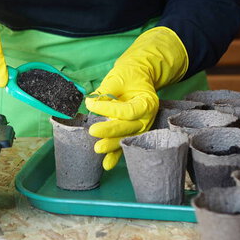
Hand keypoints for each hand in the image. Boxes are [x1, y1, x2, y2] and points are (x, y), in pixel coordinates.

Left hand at [85, 27, 188, 169]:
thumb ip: (106, 92)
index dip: (109, 109)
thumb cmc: (130, 75)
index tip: (91, 104)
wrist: (140, 76)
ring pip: (127, 138)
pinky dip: (116, 155)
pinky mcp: (133, 133)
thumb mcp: (118, 78)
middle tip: (93, 132)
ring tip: (98, 149)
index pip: (128, 110)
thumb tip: (91, 103)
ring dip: (112, 146)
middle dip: (110, 131)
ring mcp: (142, 127)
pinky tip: (106, 164)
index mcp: (147, 102)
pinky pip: (124, 144)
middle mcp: (147, 117)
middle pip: (128, 127)